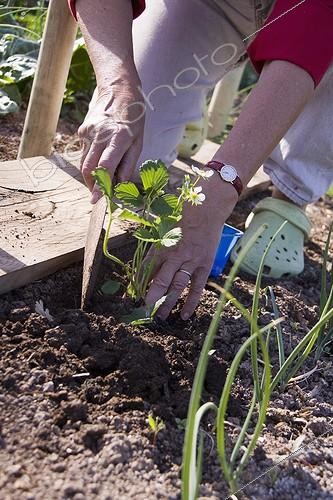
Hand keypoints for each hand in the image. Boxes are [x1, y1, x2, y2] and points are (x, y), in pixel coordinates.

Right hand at [78, 77, 144, 202]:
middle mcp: (100, 135)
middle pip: (89, 168)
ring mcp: (88, 132)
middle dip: (92, 186)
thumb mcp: (138, 141)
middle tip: (97, 197)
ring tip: (100, 183)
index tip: (97, 200)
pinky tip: (99, 161)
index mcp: (118, 138)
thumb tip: (120, 184)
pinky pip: (84, 152)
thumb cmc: (134, 116)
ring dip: (90, 176)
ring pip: (84, 162)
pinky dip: (90, 162)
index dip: (100, 186)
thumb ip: (128, 164)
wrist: (118, 88)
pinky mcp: (82, 130)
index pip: (105, 167)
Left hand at [145, 178, 237, 319]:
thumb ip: (155, 249)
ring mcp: (190, 261)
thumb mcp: (163, 230)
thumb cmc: (182, 218)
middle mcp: (174, 255)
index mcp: (161, 245)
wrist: (207, 210)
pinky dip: (191, 302)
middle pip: (159, 282)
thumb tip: (146, 270)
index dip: (139, 284)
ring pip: (176, 287)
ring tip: (160, 317)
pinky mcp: (204, 266)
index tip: (134, 296)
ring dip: (168, 304)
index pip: (146, 270)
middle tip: (144, 312)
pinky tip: (184, 315)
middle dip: (151, 299)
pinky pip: (197, 288)